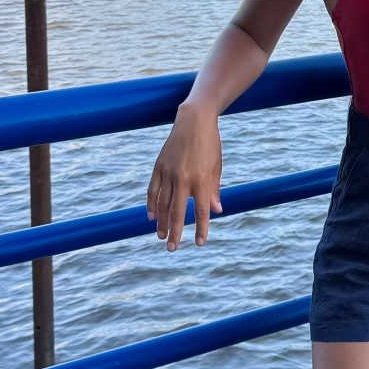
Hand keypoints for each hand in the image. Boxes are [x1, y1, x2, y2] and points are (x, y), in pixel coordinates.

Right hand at [146, 102, 223, 249]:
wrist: (194, 119)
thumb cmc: (210, 144)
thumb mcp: (217, 166)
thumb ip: (214, 190)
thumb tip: (215, 210)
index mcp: (202, 179)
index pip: (201, 211)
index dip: (201, 228)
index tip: (200, 243)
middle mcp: (184, 178)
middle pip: (178, 212)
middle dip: (175, 232)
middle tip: (172, 248)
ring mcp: (169, 172)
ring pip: (163, 203)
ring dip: (162, 222)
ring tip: (161, 236)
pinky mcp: (159, 166)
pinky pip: (153, 189)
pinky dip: (152, 204)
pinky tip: (152, 216)